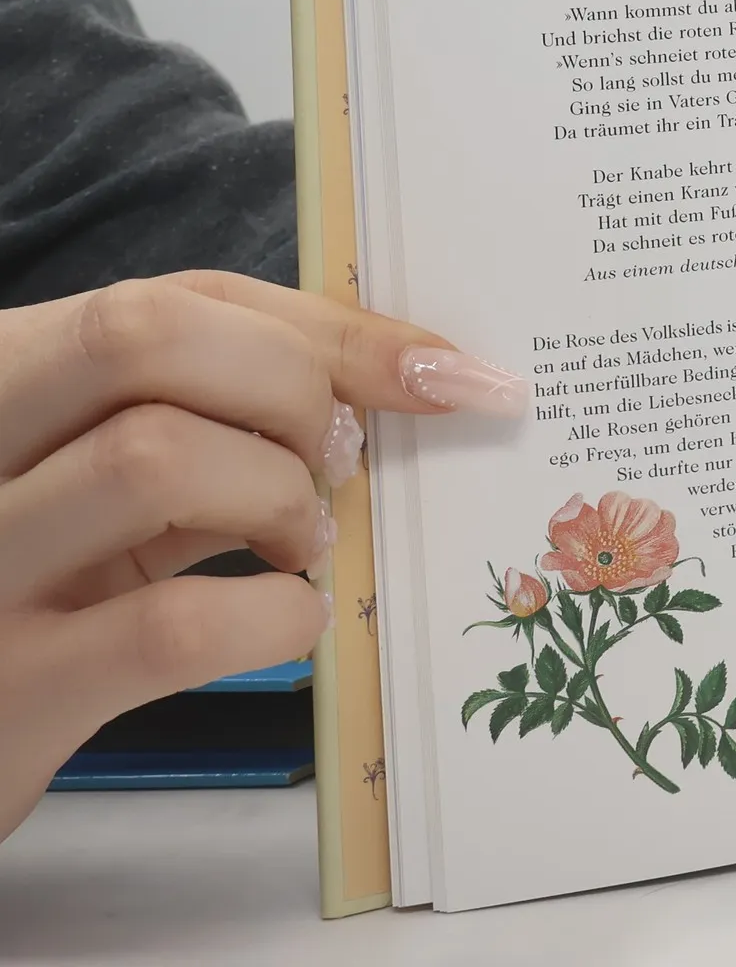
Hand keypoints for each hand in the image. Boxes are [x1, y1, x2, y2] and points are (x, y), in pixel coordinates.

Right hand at [0, 271, 527, 839]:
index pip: (175, 299)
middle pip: (141, 338)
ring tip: (299, 542)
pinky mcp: (12, 692)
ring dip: (275, 495)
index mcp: (7, 369)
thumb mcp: (113, 460)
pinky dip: (273, 616)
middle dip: (286, 389)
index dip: (326, 330)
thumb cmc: (54, 565)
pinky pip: (174, 627)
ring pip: (152, 458)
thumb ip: (222, 400)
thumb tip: (407, 375)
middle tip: (334, 460)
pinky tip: (290, 620)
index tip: (436, 374)